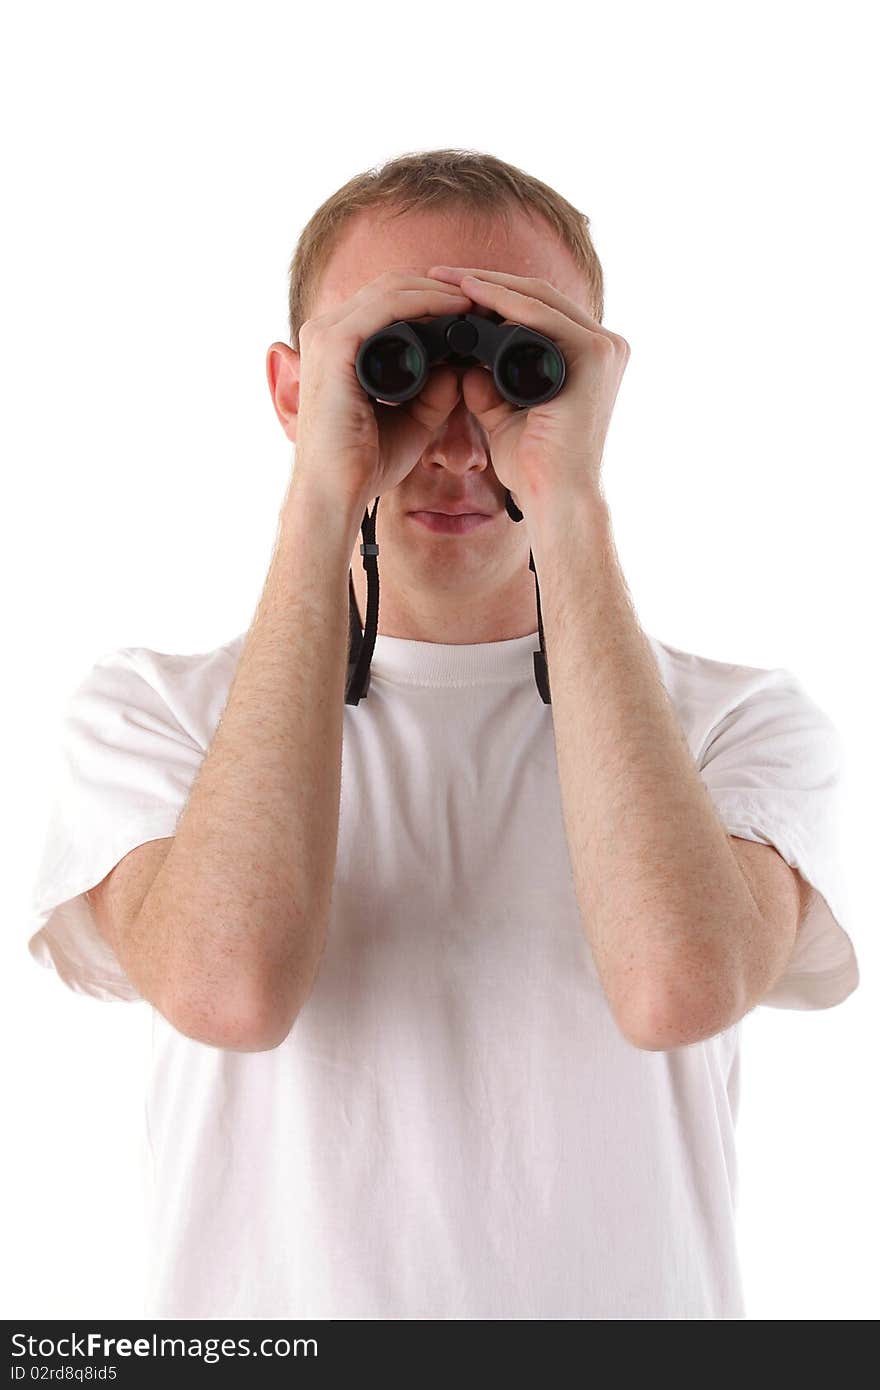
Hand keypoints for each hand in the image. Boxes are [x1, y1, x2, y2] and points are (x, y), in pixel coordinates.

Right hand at [290, 270, 474, 510]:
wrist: (336, 492)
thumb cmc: (366, 463)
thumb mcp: (413, 418)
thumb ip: (436, 391)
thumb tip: (462, 367)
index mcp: (340, 345)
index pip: (389, 299)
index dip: (433, 297)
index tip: (475, 310)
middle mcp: (327, 331)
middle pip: (391, 285)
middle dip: (441, 286)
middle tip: (484, 297)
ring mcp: (326, 334)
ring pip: (391, 287)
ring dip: (439, 288)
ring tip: (478, 299)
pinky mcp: (334, 345)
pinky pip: (387, 305)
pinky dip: (426, 300)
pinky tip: (457, 308)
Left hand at [428, 265, 629, 503]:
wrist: (556, 499)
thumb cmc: (533, 468)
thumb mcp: (504, 415)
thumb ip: (486, 387)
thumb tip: (461, 364)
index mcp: (585, 357)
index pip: (535, 310)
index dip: (490, 295)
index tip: (445, 291)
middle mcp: (602, 345)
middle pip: (536, 297)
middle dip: (484, 281)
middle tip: (437, 273)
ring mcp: (603, 347)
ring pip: (537, 297)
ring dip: (487, 283)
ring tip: (444, 277)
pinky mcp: (595, 353)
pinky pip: (541, 314)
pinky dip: (502, 299)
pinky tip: (468, 291)